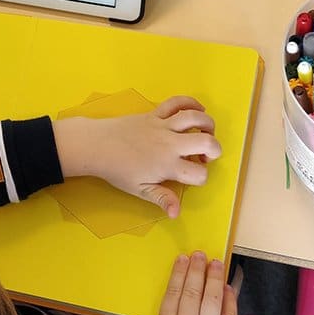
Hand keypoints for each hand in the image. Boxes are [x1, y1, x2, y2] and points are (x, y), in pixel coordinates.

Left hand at [54, 96, 221, 217]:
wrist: (97, 145)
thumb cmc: (118, 170)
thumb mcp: (140, 189)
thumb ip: (162, 199)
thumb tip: (176, 213)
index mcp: (167, 165)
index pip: (199, 173)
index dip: (202, 177)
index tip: (193, 176)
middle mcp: (170, 144)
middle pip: (206, 141)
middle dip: (215, 149)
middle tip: (207, 155)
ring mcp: (163, 125)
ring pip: (196, 118)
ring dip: (208, 124)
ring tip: (206, 133)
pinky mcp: (156, 113)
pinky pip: (177, 102)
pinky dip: (191, 102)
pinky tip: (198, 109)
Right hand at [149, 252, 236, 314]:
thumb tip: (180, 293)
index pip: (174, 291)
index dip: (180, 272)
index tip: (183, 258)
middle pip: (193, 290)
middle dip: (197, 269)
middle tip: (200, 254)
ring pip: (213, 298)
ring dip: (214, 277)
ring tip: (216, 263)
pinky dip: (229, 298)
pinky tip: (227, 286)